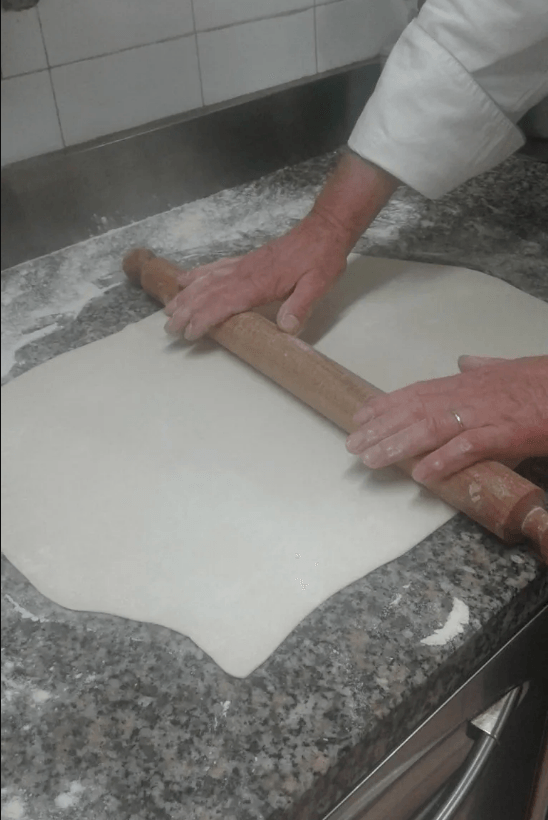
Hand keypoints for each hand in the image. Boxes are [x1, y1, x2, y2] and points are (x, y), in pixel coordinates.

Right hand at [164, 213, 349, 340]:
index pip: (224, 303)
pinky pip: (215, 267)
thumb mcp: (318, 286)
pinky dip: (197, 274)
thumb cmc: (321, 259)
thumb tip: (287, 328)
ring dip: (186, 295)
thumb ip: (301, 306)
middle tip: (169, 328)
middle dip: (186, 311)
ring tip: (168, 309)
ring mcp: (243, 265)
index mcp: (259, 283)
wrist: (324, 230)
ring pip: (207, 280)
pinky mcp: (245, 260)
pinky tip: (184, 280)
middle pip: (208, 293)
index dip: (204, 319)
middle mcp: (245, 273)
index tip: (190, 333)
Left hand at [346, 355, 547, 482]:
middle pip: (413, 411)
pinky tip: (422, 473)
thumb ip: (483, 367)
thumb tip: (464, 360)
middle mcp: (467, 395)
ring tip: (372, 460)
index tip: (360, 417)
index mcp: (466, 383)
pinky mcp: (505, 434)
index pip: (415, 392)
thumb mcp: (508, 368)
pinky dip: (443, 459)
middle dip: (380, 429)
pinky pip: (468, 447)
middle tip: (353, 445)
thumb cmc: (543, 380)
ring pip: (431, 428)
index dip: (384, 405)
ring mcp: (484, 415)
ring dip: (398, 445)